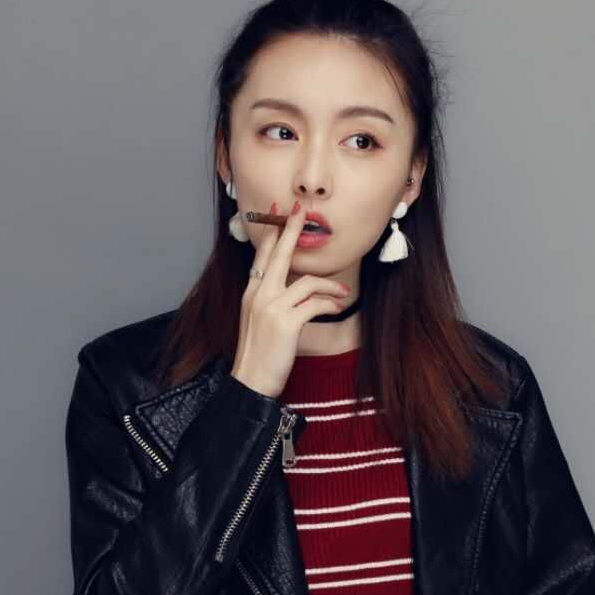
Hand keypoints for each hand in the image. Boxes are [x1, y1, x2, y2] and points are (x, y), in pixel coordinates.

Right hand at [230, 198, 351, 398]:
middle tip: (302, 211)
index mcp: (251, 292)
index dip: (272, 232)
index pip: (262, 255)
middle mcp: (258, 295)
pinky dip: (330, 303)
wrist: (250, 382)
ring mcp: (271, 307)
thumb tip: (295, 287)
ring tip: (343, 292)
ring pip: (306, 281)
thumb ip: (271, 300)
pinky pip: (315, 303)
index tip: (278, 212)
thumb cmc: (258, 354)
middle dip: (292, 230)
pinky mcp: (286, 322)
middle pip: (279, 254)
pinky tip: (338, 306)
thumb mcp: (259, 321)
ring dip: (330, 284)